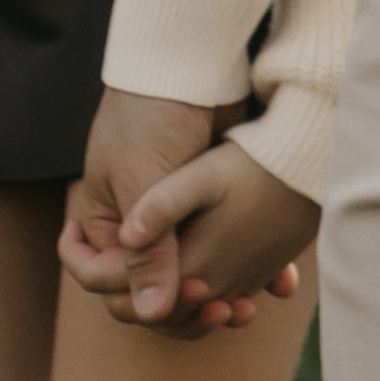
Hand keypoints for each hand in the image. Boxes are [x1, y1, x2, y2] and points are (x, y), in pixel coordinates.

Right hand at [63, 77, 276, 336]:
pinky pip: (229, 252)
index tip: (166, 305)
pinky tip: (277, 284)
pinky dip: (250, 270)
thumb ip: (150, 252)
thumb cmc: (153, 117)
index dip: (130, 297)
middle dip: (182, 307)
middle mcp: (139, 226)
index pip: (102, 279)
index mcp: (107, 220)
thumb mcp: (145, 184)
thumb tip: (153, 316)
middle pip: (152, 287)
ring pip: (194, 276)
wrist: (193, 64)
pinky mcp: (216, 210)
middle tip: (218, 309)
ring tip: (245, 309)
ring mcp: (179, 219)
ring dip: (218, 297)